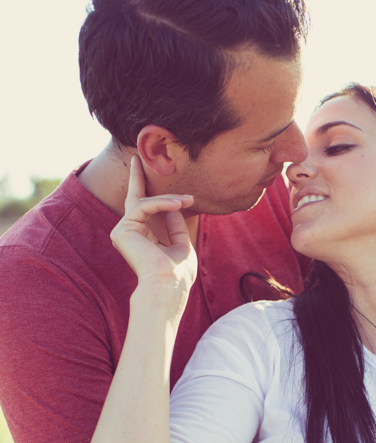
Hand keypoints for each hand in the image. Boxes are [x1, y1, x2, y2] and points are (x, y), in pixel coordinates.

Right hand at [110, 155, 197, 289]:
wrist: (167, 285)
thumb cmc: (177, 273)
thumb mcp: (181, 246)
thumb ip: (176, 226)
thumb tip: (174, 207)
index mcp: (141, 238)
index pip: (143, 211)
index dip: (148, 192)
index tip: (149, 174)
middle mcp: (128, 234)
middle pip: (134, 199)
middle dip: (137, 178)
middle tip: (137, 157)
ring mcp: (122, 231)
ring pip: (144, 202)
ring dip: (169, 199)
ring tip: (187, 200)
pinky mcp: (122, 230)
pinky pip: (143, 206)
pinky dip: (162, 203)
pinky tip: (179, 204)